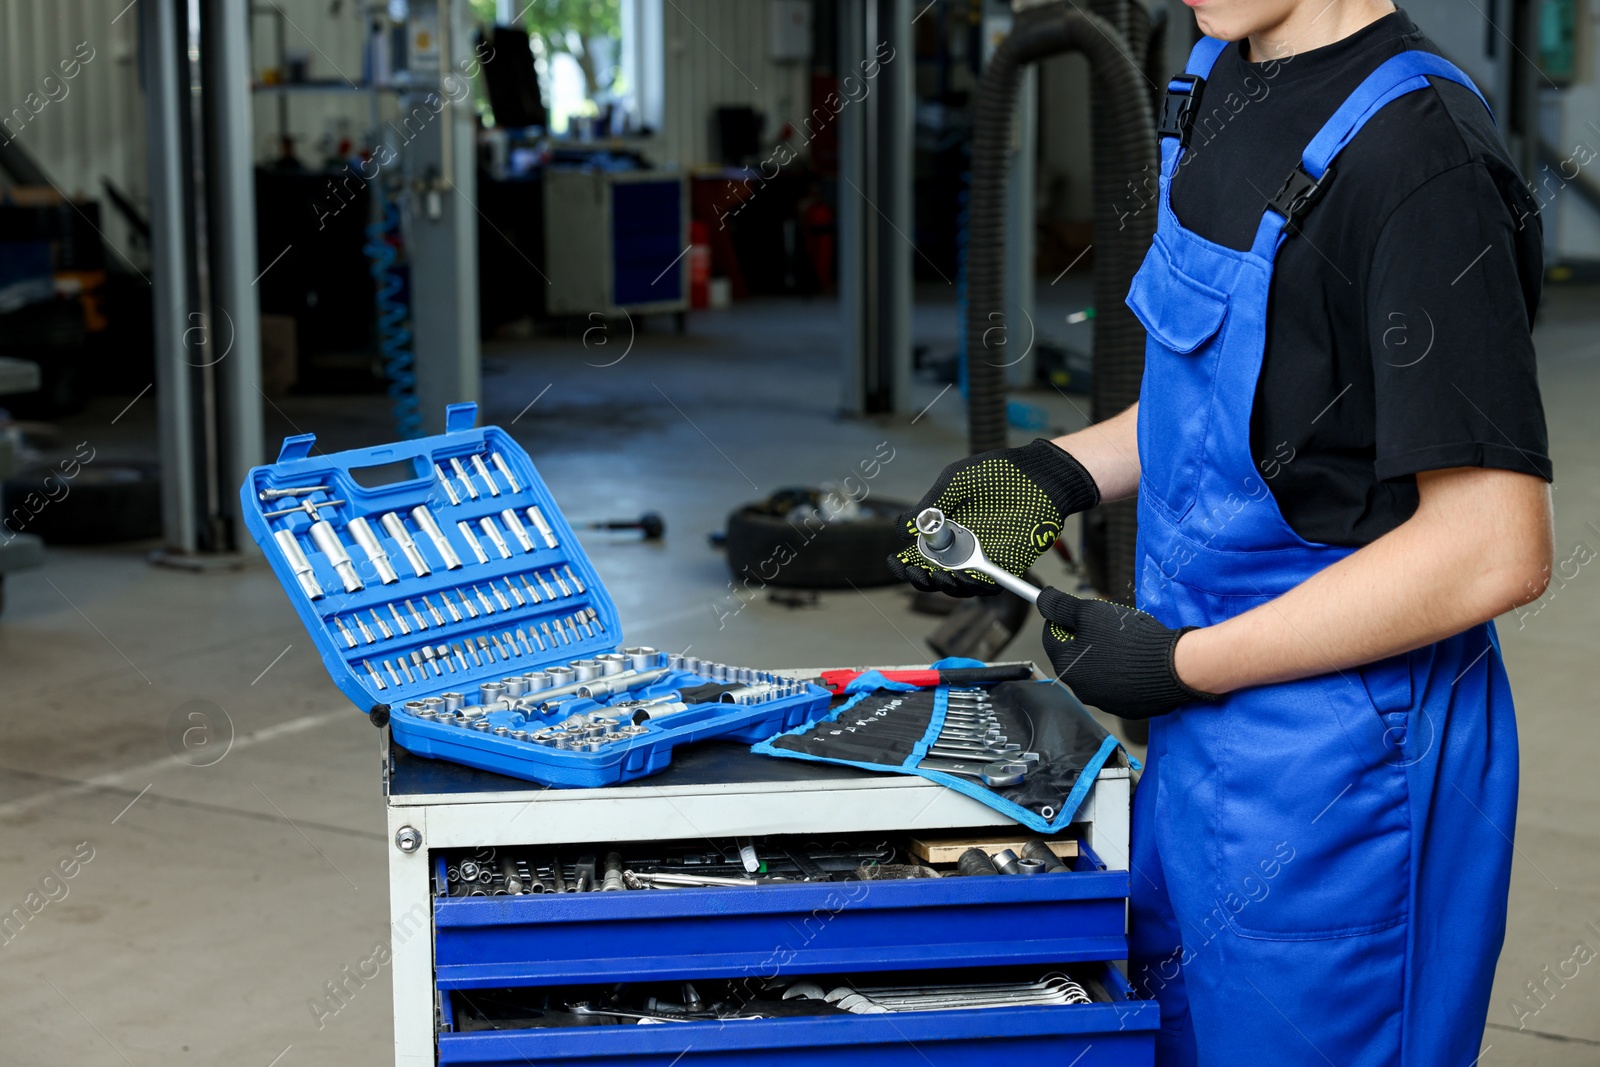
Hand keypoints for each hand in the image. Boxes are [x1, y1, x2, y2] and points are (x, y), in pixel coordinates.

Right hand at [887, 439, 1098, 596]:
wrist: (1040, 475)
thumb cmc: (998, 473)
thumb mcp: (956, 481)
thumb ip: (931, 504)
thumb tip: (902, 529)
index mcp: (943, 528)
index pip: (917, 553)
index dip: (903, 562)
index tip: (895, 562)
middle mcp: (960, 547)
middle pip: (933, 576)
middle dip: (921, 579)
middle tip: (919, 572)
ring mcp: (982, 557)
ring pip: (958, 585)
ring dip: (947, 586)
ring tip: (943, 576)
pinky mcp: (1006, 565)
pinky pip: (989, 586)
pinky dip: (975, 587)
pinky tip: (967, 576)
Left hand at [1037, 587, 1214, 718]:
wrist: (1173, 667)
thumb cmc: (1128, 638)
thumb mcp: (1090, 612)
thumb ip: (1061, 606)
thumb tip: (1042, 598)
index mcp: (1067, 666)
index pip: (1051, 636)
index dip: (1062, 618)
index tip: (1077, 609)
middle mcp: (1080, 689)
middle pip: (1074, 655)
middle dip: (1085, 637)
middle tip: (1107, 624)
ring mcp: (1104, 701)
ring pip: (1096, 670)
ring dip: (1104, 655)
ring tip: (1126, 641)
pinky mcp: (1127, 708)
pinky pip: (1118, 685)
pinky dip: (1122, 671)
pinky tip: (1137, 660)